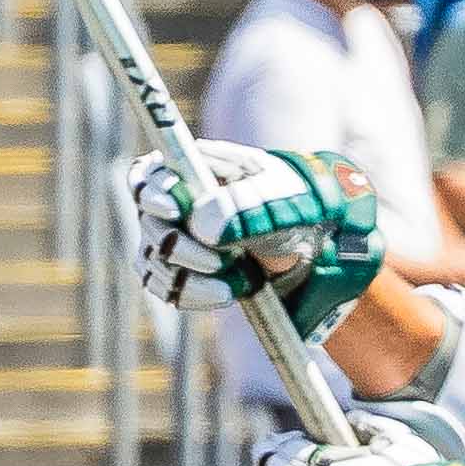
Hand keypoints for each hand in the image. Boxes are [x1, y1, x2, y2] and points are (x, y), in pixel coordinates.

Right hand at [125, 142, 380, 336]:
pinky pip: (165, 287)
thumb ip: (244, 206)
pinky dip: (190, 295)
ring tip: (235, 283)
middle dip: (181, 248)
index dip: (151, 192)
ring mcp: (179, 239)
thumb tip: (199, 226)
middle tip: (222, 260)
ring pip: (152, 260)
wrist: (316, 248)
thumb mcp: (281, 200)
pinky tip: (225, 294)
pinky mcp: (184, 272)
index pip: (148, 175)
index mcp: (197, 170)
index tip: (174, 211)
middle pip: (148, 223)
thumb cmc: (298, 208)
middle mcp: (180, 203)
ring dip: (187, 277)